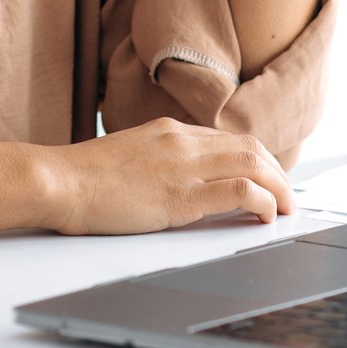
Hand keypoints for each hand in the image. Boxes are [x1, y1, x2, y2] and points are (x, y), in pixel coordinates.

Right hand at [37, 116, 296, 234]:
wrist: (58, 181)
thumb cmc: (82, 177)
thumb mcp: (128, 155)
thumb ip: (157, 160)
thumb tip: (174, 178)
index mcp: (169, 131)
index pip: (229, 140)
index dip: (257, 161)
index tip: (268, 179)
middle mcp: (182, 141)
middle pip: (250, 148)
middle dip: (277, 173)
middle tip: (287, 197)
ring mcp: (183, 166)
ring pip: (253, 164)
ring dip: (279, 187)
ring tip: (286, 209)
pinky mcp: (180, 196)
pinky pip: (238, 192)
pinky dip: (262, 202)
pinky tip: (266, 216)